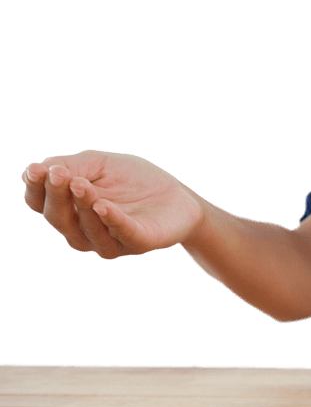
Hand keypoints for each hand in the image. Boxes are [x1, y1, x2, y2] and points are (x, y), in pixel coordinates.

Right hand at [22, 149, 204, 258]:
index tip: (37, 169)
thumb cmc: (135, 180)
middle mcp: (83, 230)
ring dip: (82, 206)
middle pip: (58, 218)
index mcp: (69, 209)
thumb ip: (72, 165)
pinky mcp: (138, 243)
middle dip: (56, 195)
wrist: (179, 196)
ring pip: (86, 230)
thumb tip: (36, 169)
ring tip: (81, 184)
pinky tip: (103, 206)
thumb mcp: (101, 164)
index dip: (35, 188)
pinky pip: (121, 234)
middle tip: (58, 173)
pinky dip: (110, 220)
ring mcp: (110, 241)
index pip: (39, 203)